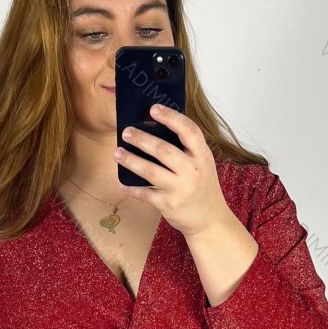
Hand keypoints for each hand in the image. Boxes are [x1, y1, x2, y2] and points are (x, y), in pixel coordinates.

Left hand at [113, 103, 232, 237]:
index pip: (189, 131)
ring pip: (151, 171)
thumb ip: (187, 149)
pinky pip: (145, 194)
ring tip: (117, 153)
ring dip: (131, 161)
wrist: (210, 220)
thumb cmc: (203, 187)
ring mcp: (180, 189)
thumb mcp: (203, 164)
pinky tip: (123, 183)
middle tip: (126, 132)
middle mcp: (192, 171)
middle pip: (164, 150)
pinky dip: (132, 189)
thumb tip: (157, 128)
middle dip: (142, 139)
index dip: (171, 118)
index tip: (153, 109)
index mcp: (202, 157)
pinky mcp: (168, 205)